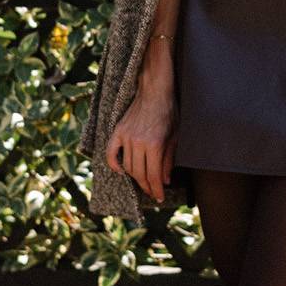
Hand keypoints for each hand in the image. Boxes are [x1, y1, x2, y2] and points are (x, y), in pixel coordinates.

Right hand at [106, 38, 176, 203]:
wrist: (155, 89)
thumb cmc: (169, 110)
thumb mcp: (175, 135)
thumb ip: (169, 159)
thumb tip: (166, 180)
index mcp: (155, 144)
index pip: (153, 175)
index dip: (156, 189)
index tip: (159, 196)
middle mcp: (138, 142)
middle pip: (139, 173)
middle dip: (146, 186)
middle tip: (152, 192)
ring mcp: (126, 136)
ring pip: (127, 165)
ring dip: (134, 177)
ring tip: (142, 181)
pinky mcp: (118, 129)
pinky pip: (110, 152)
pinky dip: (113, 163)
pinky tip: (120, 170)